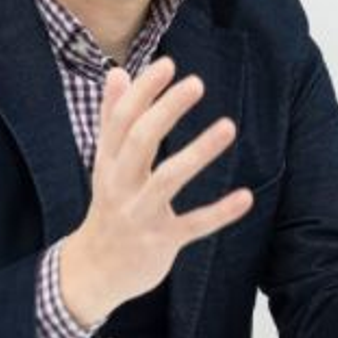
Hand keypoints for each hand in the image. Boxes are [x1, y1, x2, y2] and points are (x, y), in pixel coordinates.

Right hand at [60, 57, 252, 326]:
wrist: (92, 273)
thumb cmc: (108, 206)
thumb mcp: (104, 163)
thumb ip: (112, 119)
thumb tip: (118, 73)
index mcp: (107, 162)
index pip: (121, 119)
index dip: (143, 91)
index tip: (168, 64)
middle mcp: (119, 185)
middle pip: (139, 141)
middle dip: (166, 111)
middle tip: (196, 83)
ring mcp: (140, 214)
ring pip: (167, 180)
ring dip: (198, 152)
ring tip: (229, 126)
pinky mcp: (161, 242)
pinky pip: (193, 225)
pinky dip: (219, 212)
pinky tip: (246, 197)